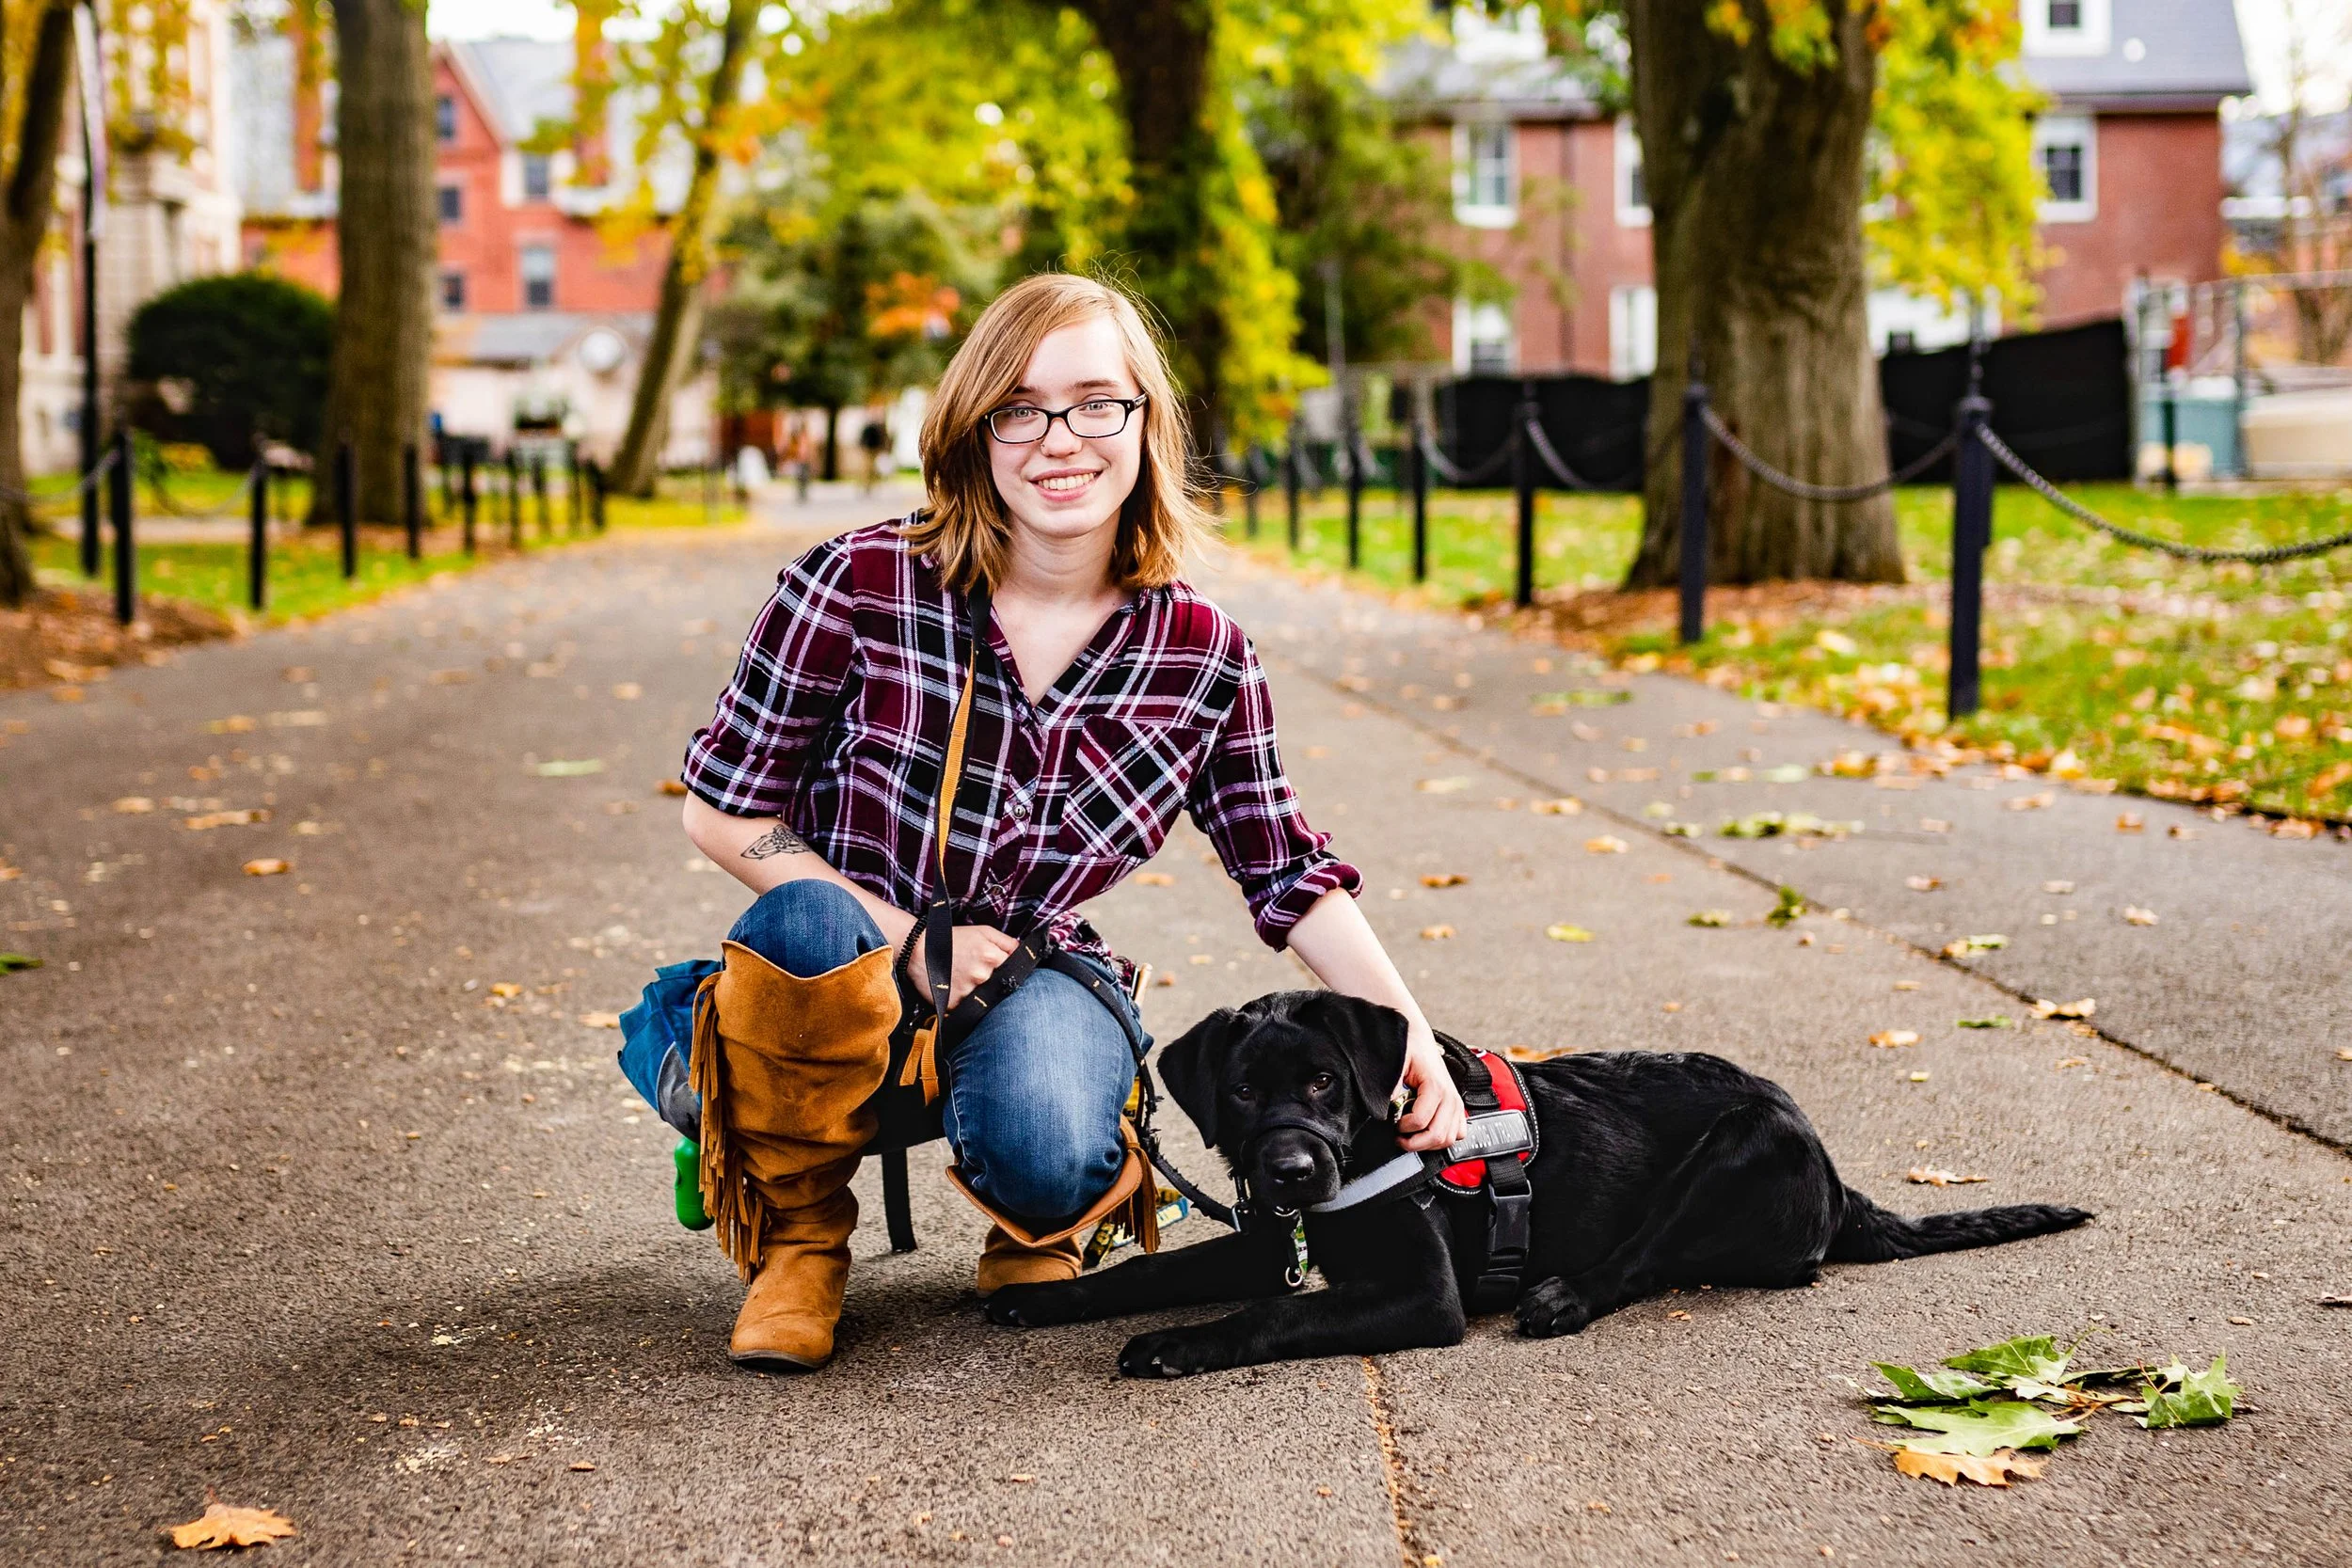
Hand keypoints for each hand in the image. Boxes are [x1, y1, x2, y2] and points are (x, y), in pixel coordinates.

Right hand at [910, 923, 1016, 1009]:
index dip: (1009, 971)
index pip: (1015, 971)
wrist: (918, 949)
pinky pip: (967, 1009)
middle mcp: (982, 976)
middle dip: (995, 983)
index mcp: (992, 957)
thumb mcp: (983, 932)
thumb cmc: (952, 939)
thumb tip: (1023, 953)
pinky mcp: (954, 1005)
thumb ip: (1007, 942)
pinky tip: (958, 991)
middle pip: (1000, 987)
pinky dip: (965, 1003)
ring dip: (981, 994)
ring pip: (985, 1000)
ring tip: (967, 983)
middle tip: (980, 976)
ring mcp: (968, 992)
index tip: (1002, 971)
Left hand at [1394, 1023, 1467, 1151]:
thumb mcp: (1396, 1064)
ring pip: (1449, 1139)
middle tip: (1400, 1138)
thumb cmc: (1409, 1049)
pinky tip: (1427, 1131)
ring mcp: (1456, 1103)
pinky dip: (1442, 1138)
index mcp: (1436, 1086)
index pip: (1420, 1121)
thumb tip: (1387, 1109)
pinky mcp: (1457, 1107)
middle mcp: (1450, 1097)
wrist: (1419, 1039)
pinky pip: (1457, 1133)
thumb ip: (1392, 1086)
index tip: (1394, 1123)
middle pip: (1437, 1135)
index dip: (1402, 1128)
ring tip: (1412, 1136)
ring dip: (1428, 1143)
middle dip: (1415, 1143)